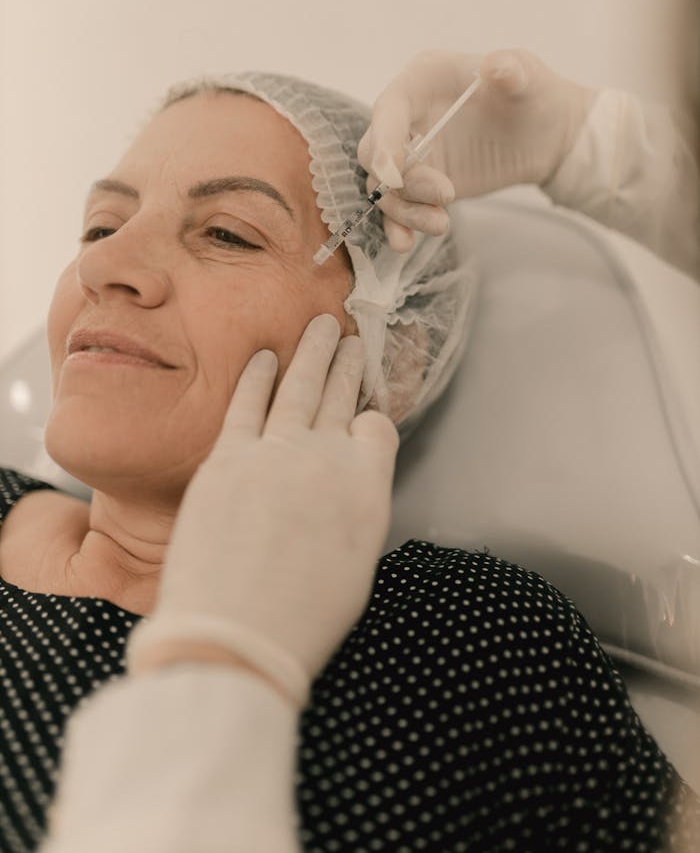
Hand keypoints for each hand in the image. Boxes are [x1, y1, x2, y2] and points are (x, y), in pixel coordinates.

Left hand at [127, 314, 398, 704]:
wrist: (233, 634)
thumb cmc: (301, 618)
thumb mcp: (357, 565)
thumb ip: (357, 510)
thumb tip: (347, 486)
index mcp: (367, 484)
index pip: (378, 428)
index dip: (373, 417)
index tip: (364, 413)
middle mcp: (326, 456)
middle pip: (340, 396)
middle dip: (348, 363)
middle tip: (352, 338)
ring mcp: (274, 452)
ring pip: (299, 386)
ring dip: (311, 352)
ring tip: (321, 326)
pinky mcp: (227, 458)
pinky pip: (246, 404)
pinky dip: (256, 377)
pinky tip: (263, 356)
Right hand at [358, 48, 596, 250]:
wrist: (543, 134)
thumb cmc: (531, 94)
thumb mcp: (527, 76)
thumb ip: (511, 68)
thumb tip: (495, 65)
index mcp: (422, 80)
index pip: (388, 109)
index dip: (383, 141)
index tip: (392, 174)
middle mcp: (406, 116)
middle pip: (375, 153)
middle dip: (402, 181)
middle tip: (446, 194)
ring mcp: (411, 153)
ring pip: (385, 187)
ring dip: (405, 210)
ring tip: (441, 224)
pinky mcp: (420, 184)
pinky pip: (398, 207)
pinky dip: (400, 225)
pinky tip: (406, 243)